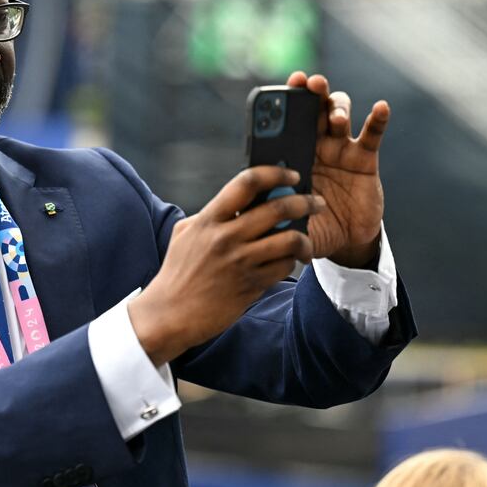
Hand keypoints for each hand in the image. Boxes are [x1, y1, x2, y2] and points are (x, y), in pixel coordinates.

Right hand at [128, 166, 324, 364]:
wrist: (171, 313)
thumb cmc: (178, 271)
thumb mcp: (186, 233)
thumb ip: (212, 215)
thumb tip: (240, 201)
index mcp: (209, 220)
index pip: (247, 182)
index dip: (275, 173)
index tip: (291, 175)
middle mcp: (226, 238)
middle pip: (278, 209)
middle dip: (305, 202)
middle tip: (315, 203)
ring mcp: (240, 263)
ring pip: (290, 240)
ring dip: (305, 238)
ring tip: (305, 240)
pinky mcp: (251, 286)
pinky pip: (285, 267)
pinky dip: (291, 262)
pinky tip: (288, 262)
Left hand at [287, 72, 387, 265]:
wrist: (342, 240)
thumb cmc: (308, 223)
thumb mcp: (286, 215)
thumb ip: (271, 207)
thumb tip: (247, 205)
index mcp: (290, 152)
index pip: (285, 120)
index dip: (287, 99)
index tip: (287, 84)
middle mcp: (314, 144)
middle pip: (313, 108)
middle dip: (311, 93)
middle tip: (311, 83)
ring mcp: (340, 149)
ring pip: (339, 115)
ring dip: (338, 108)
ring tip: (336, 118)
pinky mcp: (365, 159)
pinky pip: (371, 135)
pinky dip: (377, 120)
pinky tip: (381, 107)